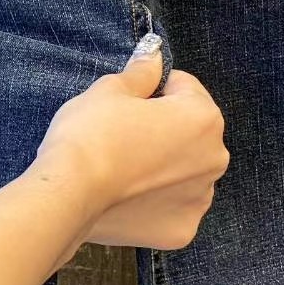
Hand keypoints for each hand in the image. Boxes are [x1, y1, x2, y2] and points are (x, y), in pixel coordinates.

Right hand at [35, 44, 228, 249]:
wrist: (69, 194)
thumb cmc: (90, 136)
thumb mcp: (111, 90)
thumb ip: (142, 72)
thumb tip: (153, 54)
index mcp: (204, 118)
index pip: (184, 88)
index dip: (153, 92)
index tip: (127, 104)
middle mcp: (214, 159)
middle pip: (190, 133)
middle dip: (163, 131)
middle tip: (122, 137)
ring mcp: (200, 199)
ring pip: (183, 172)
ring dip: (162, 168)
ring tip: (122, 170)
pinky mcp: (182, 230)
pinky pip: (172, 207)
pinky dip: (154, 203)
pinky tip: (126, 197)